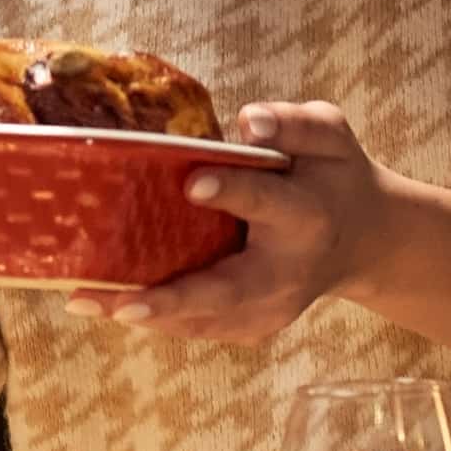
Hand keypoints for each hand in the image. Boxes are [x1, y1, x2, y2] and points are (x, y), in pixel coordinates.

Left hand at [81, 99, 383, 344]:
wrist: (365, 240)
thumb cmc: (333, 176)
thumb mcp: (329, 135)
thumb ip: (294, 123)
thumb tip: (249, 121)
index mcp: (307, 216)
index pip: (266, 202)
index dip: (232, 192)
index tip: (192, 182)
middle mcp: (288, 272)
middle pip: (228, 289)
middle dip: (174, 299)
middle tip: (121, 303)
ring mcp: (273, 308)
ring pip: (205, 320)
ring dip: (146, 314)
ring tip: (85, 301)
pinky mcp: (256, 326)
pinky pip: (201, 328)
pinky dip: (157, 320)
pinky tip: (109, 305)